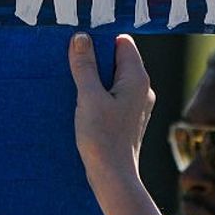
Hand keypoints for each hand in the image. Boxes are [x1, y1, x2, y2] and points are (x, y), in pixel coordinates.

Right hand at [69, 33, 162, 214]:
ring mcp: (136, 105)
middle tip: (71, 59)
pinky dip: (98, 93)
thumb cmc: (102, 137)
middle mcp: (143, 89)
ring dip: (94, 77)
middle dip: (95, 58)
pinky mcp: (127, 118)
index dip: (101, 39)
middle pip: (117, 60)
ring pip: (113, 79)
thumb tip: (81, 37)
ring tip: (73, 81)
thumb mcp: (89, 97)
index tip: (79, 41)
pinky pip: (113, 95)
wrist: (113, 178)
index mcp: (137, 78)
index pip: (123, 42)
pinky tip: (81, 101)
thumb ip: (85, 65)